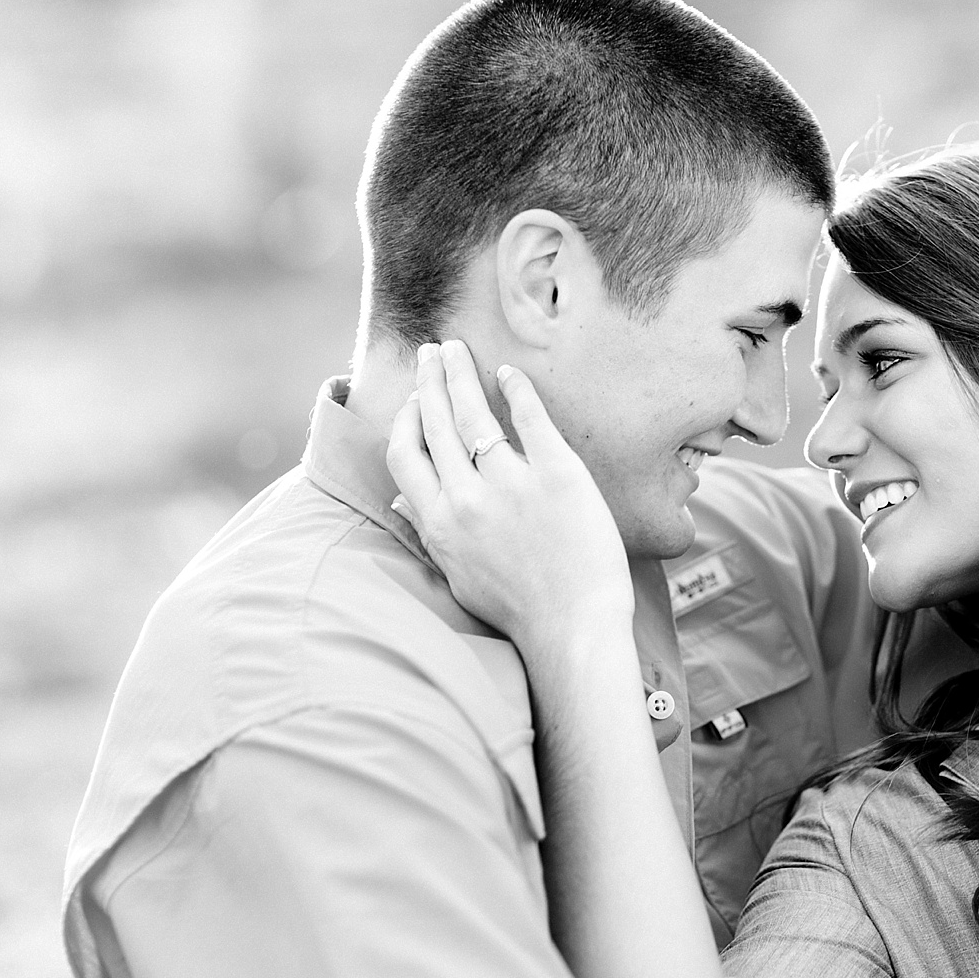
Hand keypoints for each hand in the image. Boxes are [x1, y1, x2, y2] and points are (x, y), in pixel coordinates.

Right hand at [386, 341, 633, 658]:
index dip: (406, 419)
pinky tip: (509, 374)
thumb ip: (432, 536)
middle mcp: (467, 498)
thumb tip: (406, 506)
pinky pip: (530, 418)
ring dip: (460, 374)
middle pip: (436, 422)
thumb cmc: (520, 611)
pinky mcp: (558, 476)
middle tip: (431, 351)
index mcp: (439, 523)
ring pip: (473, 413)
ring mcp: (512, 484)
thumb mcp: (459, 577)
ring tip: (457, 349)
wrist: (573, 628)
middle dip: (430, 380)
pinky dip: (517, 390)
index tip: (415, 400)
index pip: (405, 455)